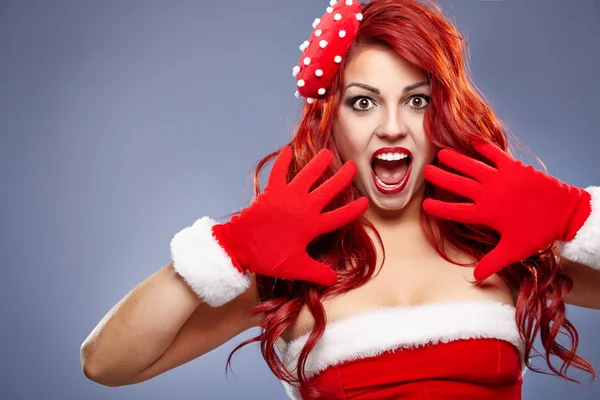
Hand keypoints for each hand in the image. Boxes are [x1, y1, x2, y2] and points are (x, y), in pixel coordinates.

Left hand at [212, 146, 368, 285]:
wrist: (241, 247)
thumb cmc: (269, 258)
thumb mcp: (297, 268)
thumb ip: (318, 273)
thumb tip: (334, 280)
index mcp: (312, 226)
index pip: (339, 216)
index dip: (353, 210)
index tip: (365, 202)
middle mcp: (304, 208)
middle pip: (328, 190)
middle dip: (342, 178)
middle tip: (352, 167)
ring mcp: (288, 197)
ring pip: (307, 176)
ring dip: (318, 164)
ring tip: (327, 154)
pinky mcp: (271, 192)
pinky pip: (278, 172)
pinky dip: (282, 161)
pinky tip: (287, 149)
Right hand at [422, 142, 590, 280]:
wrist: (565, 213)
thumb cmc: (537, 233)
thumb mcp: (513, 250)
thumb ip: (492, 262)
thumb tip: (475, 278)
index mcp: (485, 214)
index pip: (455, 211)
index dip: (438, 208)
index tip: (425, 205)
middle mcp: (488, 194)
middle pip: (457, 184)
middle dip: (440, 177)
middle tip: (426, 171)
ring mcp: (500, 178)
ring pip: (471, 166)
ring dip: (455, 159)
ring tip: (442, 154)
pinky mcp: (513, 167)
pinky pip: (494, 154)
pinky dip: (482, 146)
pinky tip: (472, 140)